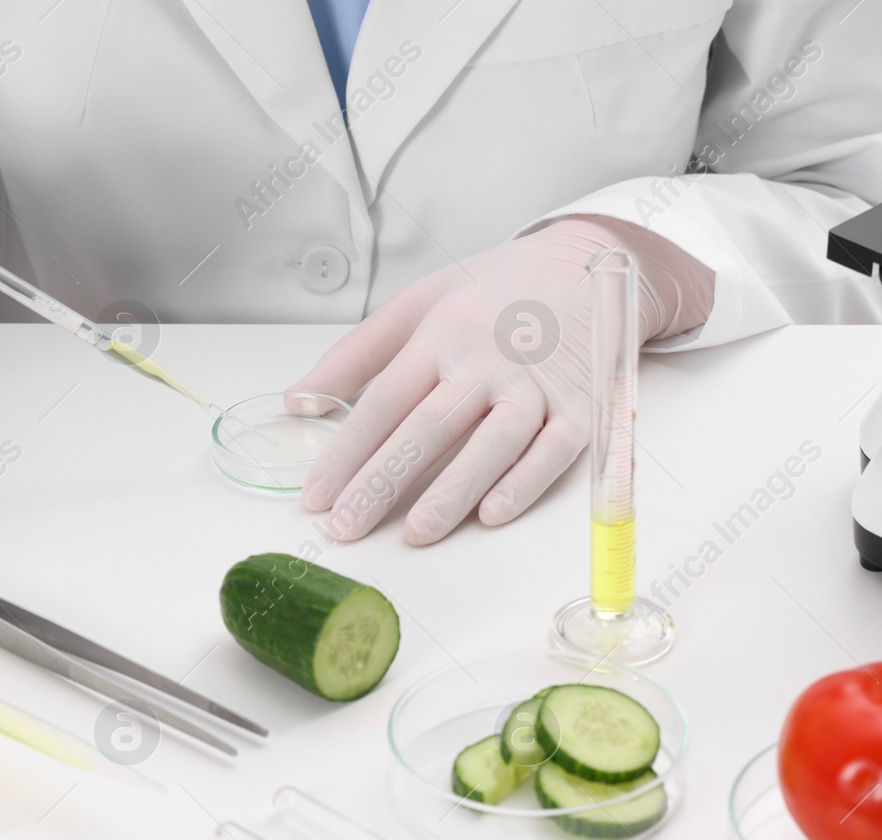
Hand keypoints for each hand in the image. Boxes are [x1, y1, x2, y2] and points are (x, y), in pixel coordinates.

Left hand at [288, 218, 713, 544]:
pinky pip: (554, 451)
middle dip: (384, 482)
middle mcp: (487, 358)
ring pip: (492, 444)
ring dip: (453, 491)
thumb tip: (297, 401)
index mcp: (440, 333)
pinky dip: (525, 483)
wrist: (584, 263)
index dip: (346, 452)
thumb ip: (354, 355)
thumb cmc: (489, 293)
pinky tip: (492, 514)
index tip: (316, 496)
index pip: (383, 401)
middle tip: (347, 527)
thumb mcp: (416, 304)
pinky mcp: (582, 405)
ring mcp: (537, 384)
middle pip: (429, 427)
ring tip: (416, 533)